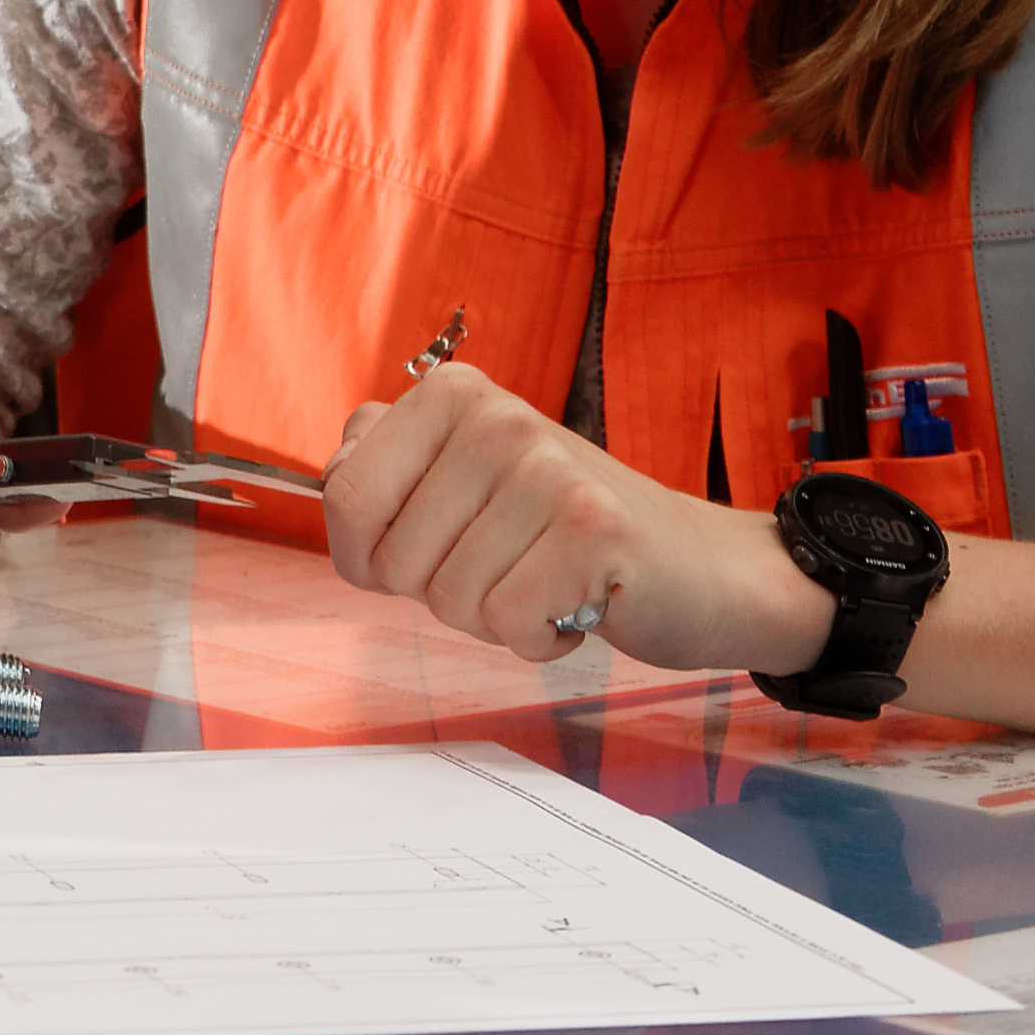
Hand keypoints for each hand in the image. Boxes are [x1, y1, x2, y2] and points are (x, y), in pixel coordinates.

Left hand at [323, 365, 825, 675]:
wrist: (700, 567)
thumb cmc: (563, 534)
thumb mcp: (468, 479)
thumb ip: (389, 464)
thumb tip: (335, 468)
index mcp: (452, 395)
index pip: (344, 497)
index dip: (368, 556)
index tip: (423, 554)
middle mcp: (497, 416)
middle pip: (393, 561)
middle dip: (441, 593)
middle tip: (508, 567)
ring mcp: (547, 468)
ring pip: (450, 600)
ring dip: (494, 618)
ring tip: (545, 581)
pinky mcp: (593, 530)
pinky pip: (507, 623)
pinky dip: (538, 640)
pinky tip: (576, 605)